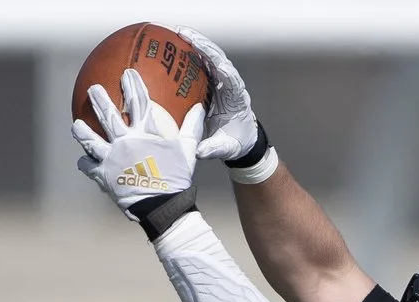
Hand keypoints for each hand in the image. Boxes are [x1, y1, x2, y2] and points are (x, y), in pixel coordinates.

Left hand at [71, 68, 204, 220]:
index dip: (132, 85)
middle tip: (93, 89)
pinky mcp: (103, 176)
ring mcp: (112, 158)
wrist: (162, 207)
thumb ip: (192, 128)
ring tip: (77, 125)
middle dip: (99, 99)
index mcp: (144, 133)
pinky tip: (82, 161)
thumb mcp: (187, 152)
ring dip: (82, 131)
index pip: (137, 102)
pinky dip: (85, 163)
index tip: (128, 73)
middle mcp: (125, 141)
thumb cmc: (177, 179)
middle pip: (108, 115)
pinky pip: (89, 167)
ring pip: (90, 140)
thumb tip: (200, 107)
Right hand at [175, 27, 260, 165]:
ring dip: (196, 44)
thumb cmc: (236, 142)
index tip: (216, 63)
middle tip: (186, 35)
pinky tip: (177, 45)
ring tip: (179, 33)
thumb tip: (197, 151)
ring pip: (210, 57)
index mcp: (237, 98)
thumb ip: (213, 148)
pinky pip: (202, 64)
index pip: (232, 80)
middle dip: (204, 46)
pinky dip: (191, 53)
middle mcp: (230, 84)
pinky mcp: (212, 82)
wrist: (241, 140)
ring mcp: (221, 81)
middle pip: (219, 59)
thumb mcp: (226, 148)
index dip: (224, 70)